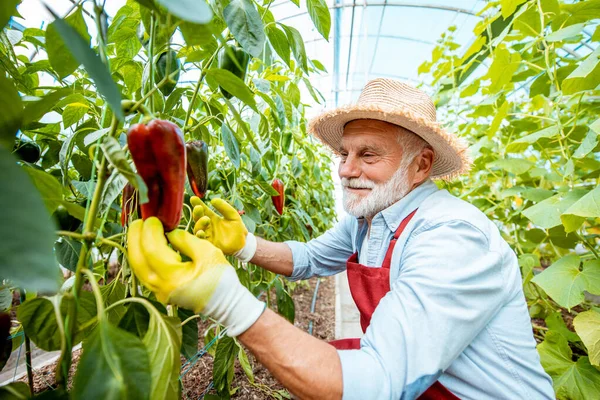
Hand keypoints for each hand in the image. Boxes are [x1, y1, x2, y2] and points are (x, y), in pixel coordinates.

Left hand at [127, 217, 264, 335]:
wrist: (225, 303)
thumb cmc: (220, 278)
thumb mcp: (207, 252)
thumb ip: (185, 240)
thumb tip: (170, 232)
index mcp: (172, 277)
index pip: (151, 248)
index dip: (150, 230)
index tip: (154, 218)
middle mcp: (159, 286)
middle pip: (136, 257)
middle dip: (135, 236)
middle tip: (140, 220)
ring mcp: (158, 291)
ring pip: (137, 265)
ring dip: (136, 246)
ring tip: (140, 230)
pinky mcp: (160, 291)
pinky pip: (143, 271)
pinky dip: (142, 256)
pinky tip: (146, 245)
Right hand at [191, 197, 247, 255]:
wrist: (243, 244)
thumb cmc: (238, 229)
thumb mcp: (233, 216)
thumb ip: (225, 207)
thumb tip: (213, 200)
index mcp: (213, 218)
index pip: (203, 210)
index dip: (198, 204)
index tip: (193, 198)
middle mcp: (208, 226)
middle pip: (198, 218)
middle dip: (197, 213)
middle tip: (199, 208)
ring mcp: (207, 235)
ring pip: (198, 229)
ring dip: (199, 223)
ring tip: (206, 219)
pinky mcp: (209, 244)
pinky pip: (201, 240)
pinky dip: (200, 236)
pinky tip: (201, 232)